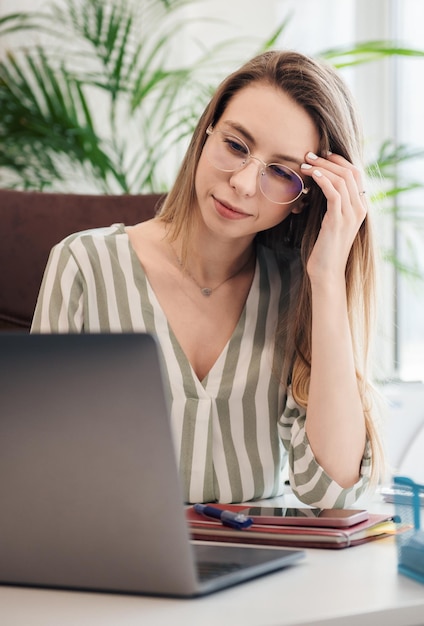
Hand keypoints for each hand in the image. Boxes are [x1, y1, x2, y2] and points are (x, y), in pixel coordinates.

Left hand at [300, 151, 366, 285]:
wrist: (327, 272)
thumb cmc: (324, 248)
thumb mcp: (330, 222)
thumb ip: (331, 205)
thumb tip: (319, 186)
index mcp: (360, 207)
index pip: (355, 174)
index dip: (338, 161)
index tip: (321, 155)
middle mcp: (359, 208)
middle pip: (349, 172)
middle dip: (328, 160)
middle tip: (308, 155)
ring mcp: (351, 214)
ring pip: (341, 180)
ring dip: (322, 168)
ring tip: (305, 164)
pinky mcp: (338, 220)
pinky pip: (334, 193)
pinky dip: (323, 180)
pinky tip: (311, 175)